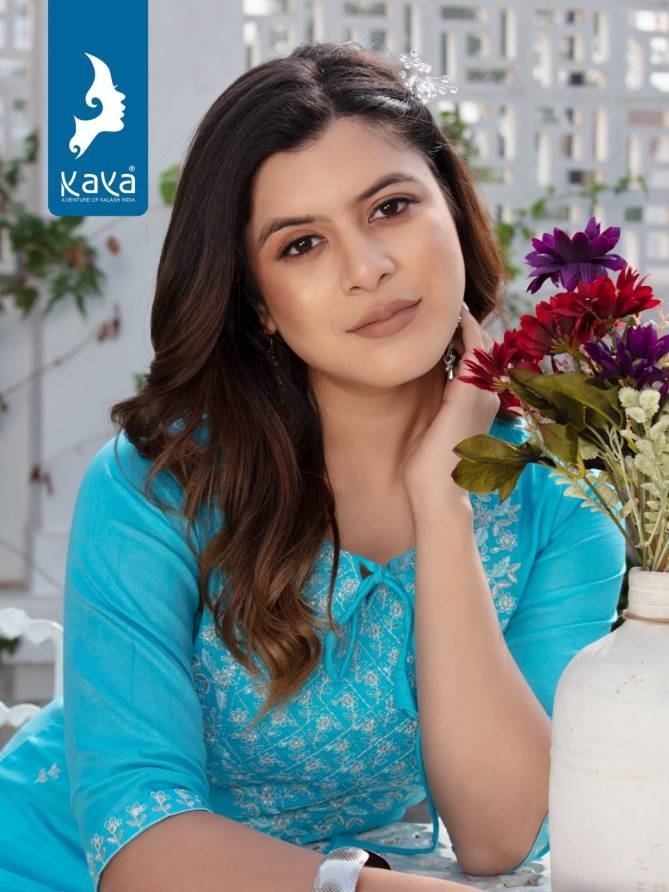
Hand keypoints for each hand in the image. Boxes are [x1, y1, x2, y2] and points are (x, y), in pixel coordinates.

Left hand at [401, 303, 499, 512]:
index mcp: (482, 405)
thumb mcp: (437, 429)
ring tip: (448, 302)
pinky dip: (463, 329)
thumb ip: (440, 405)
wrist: (435, 493)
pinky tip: (450, 315)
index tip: (448, 319)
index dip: (467, 338)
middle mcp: (489, 397)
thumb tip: (426, 390)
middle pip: (485, 347)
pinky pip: (471, 349)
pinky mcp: (468, 392)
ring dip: (466, 322)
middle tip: (448, 302)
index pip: (480, 361)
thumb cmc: (430, 468)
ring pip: (481, 343)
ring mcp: (483, 394)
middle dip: (468, 325)